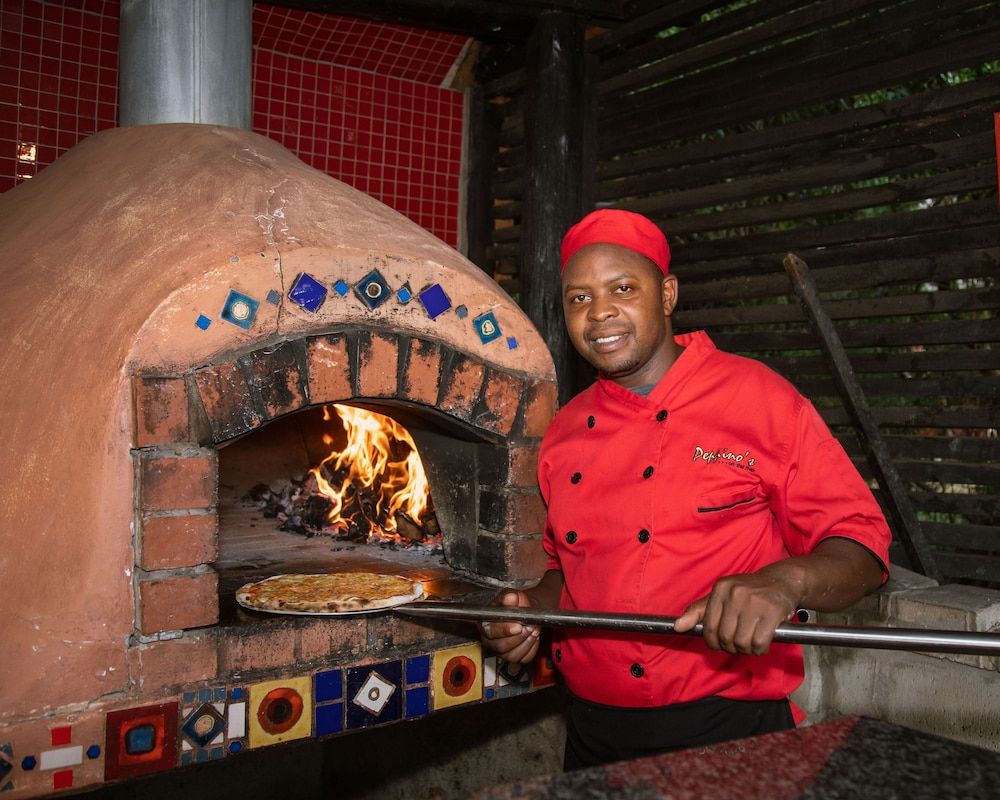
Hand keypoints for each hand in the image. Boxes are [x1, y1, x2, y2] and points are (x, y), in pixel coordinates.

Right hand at [479, 590, 540, 663]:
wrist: (525, 611)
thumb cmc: (515, 604)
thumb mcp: (512, 596)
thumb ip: (510, 597)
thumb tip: (511, 598)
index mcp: (485, 623)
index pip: (491, 631)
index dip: (505, 630)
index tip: (518, 626)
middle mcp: (489, 640)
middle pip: (501, 646)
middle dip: (519, 637)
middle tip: (530, 627)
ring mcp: (501, 651)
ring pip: (512, 655)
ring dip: (527, 643)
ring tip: (534, 630)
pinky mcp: (513, 657)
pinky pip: (523, 659)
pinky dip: (532, 649)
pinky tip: (534, 637)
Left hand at [673, 571, 800, 655]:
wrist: (782, 581)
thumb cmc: (749, 591)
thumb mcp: (722, 595)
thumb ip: (698, 611)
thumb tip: (677, 627)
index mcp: (720, 588)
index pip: (709, 626)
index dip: (713, 642)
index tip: (719, 645)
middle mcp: (736, 593)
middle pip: (725, 637)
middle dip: (731, 647)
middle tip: (738, 644)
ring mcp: (755, 602)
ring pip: (742, 642)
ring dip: (746, 649)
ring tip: (751, 642)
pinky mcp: (773, 611)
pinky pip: (759, 643)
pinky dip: (760, 649)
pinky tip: (762, 642)